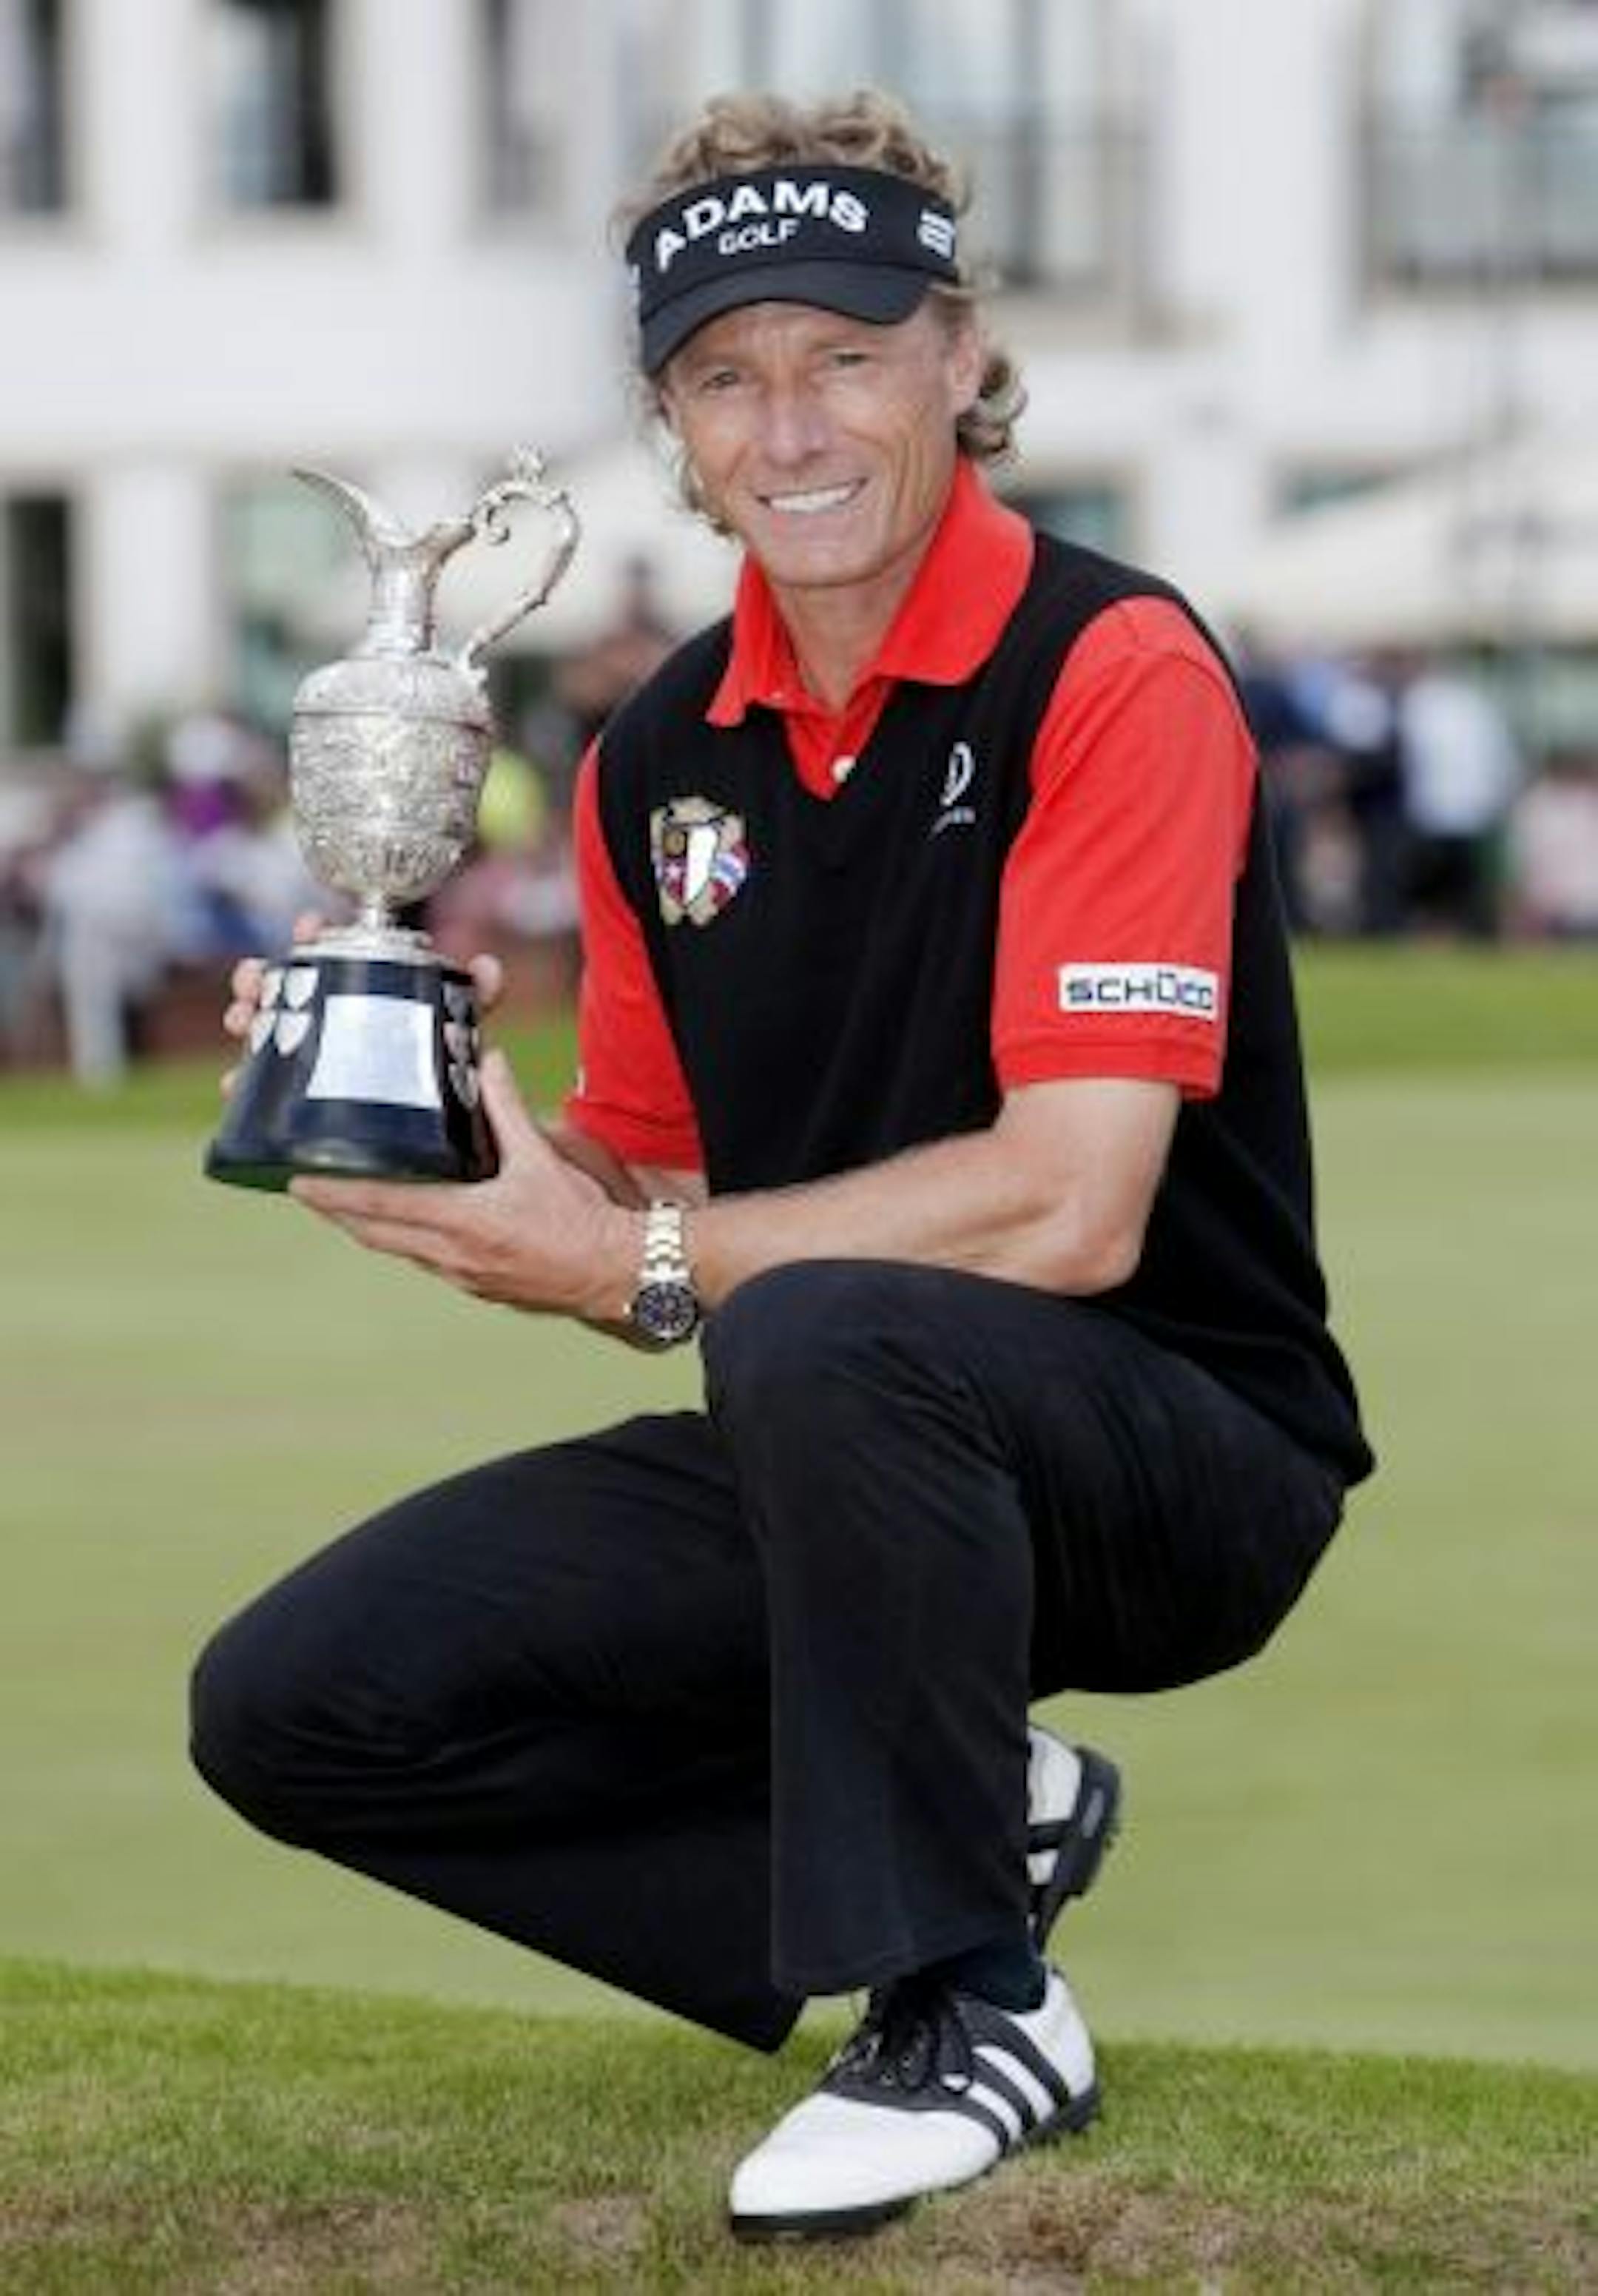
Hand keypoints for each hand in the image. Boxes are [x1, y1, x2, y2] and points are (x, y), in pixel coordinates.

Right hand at [219, 915, 505, 1095]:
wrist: (438, 1132)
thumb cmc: (444, 1070)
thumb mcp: (460, 1031)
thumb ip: (474, 998)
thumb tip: (486, 966)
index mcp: (361, 992)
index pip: (329, 953)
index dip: (313, 935)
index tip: (307, 925)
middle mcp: (328, 1019)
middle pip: (282, 987)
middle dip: (259, 977)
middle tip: (252, 982)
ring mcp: (309, 1057)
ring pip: (263, 1029)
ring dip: (243, 1017)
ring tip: (239, 1022)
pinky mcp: (298, 1098)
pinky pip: (263, 1087)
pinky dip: (245, 1081)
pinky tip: (234, 1083)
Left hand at [289, 1050, 635, 1324]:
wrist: (616, 1275)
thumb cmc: (581, 1221)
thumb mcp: (542, 1160)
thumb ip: (508, 1109)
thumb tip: (488, 1060)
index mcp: (461, 1222)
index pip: (381, 1205)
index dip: (334, 1194)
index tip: (296, 1183)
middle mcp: (451, 1256)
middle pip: (376, 1233)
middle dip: (338, 1211)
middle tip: (305, 1189)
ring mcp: (462, 1277)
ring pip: (399, 1250)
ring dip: (370, 1227)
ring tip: (345, 1203)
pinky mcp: (478, 1287)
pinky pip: (427, 1261)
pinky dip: (406, 1241)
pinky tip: (408, 1226)